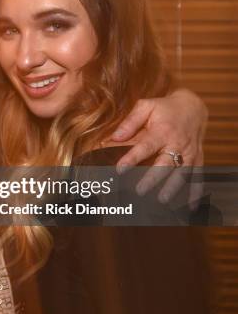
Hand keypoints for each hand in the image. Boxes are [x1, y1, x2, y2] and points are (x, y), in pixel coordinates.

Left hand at [109, 89, 206, 205]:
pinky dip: (195, 192)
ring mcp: (189, 153)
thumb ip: (130, 122)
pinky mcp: (198, 159)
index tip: (120, 169)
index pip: (145, 146)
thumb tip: (115, 136)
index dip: (132, 158)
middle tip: (140, 190)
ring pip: (182, 173)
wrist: (193, 107)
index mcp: (162, 131)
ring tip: (162, 199)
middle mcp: (177, 143)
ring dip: (173, 187)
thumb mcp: (146, 106)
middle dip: (152, 178)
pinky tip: (190, 206)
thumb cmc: (165, 108)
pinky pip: (198, 176)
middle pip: (165, 163)